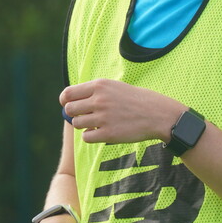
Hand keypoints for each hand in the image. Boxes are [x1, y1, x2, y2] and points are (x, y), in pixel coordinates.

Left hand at [60, 79, 184, 143]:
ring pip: (77, 124)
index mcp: (100, 86)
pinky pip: (86, 137)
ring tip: (96, 123)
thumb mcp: (114, 86)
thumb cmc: (135, 100)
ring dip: (83, 125)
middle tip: (85, 116)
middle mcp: (99, 100)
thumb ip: (94, 91)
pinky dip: (91, 136)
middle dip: (74, 114)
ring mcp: (103, 117)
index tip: (67, 105)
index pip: (68, 93)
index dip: (65, 101)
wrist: (157, 114)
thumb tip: (70, 101)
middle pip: (70, 110)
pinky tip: (101, 132)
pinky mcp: (108, 134)